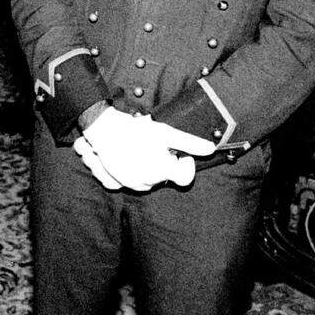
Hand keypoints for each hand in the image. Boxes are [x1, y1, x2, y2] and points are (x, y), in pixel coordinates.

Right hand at [82, 108, 214, 190]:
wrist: (103, 130)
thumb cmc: (136, 131)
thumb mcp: (166, 132)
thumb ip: (189, 142)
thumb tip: (211, 148)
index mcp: (163, 171)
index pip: (185, 177)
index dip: (185, 164)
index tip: (179, 153)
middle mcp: (149, 182)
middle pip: (167, 177)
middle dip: (166, 162)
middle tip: (159, 146)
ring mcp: (133, 183)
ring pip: (151, 180)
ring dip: (152, 167)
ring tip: (144, 149)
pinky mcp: (119, 181)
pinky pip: (136, 180)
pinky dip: (138, 171)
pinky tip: (132, 156)